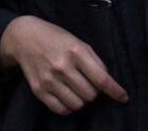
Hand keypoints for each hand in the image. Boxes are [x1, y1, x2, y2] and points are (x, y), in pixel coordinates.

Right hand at [0, 15, 127, 114]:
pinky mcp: (39, 90)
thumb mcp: (78, 42)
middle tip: (89, 83)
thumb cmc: (56, 38)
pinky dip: (69, 107)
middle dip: (94, 92)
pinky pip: (61, 110)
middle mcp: (62, 66)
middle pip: (90, 94)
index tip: (123, 97)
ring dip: (82, 100)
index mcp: (76, 51)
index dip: (115, 91)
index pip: (101, 78)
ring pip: (77, 105)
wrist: (25, 38)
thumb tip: (107, 82)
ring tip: (78, 89)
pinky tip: (68, 97)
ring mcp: (49, 79)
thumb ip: (94, 61)